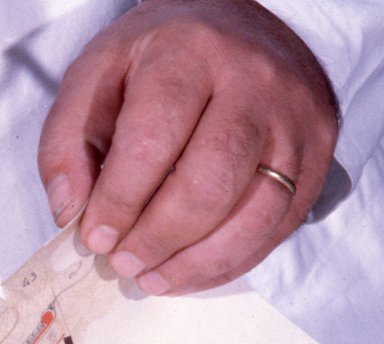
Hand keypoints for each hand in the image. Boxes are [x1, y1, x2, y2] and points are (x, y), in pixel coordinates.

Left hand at [38, 0, 337, 294]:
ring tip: (152, 278)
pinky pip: (278, 226)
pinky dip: (230, 262)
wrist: (239, 21)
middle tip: (123, 262)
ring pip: (254, 214)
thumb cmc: (160, 55)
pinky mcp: (317, 154)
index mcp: (188, 53)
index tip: (94, 238)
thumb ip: (67, 140)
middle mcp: (253, 83)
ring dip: (196, 262)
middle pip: (208, 184)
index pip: (152, 142)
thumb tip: (70, 212)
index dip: (120, 202)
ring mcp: (294, 120)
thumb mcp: (97, 74)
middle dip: (158, 238)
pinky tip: (190, 272)